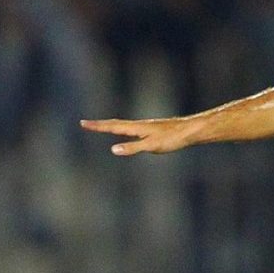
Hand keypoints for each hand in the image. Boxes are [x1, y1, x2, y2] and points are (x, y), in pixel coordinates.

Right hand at [80, 114, 200, 156]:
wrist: (190, 130)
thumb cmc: (172, 138)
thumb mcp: (151, 146)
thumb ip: (132, 148)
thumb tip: (113, 149)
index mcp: (136, 128)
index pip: (112, 127)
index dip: (97, 126)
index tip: (83, 123)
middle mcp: (139, 125)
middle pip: (115, 124)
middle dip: (99, 125)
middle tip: (85, 123)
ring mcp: (146, 127)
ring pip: (123, 125)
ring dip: (110, 126)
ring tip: (101, 126)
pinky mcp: (152, 130)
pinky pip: (131, 129)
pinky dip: (122, 129)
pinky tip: (127, 133)